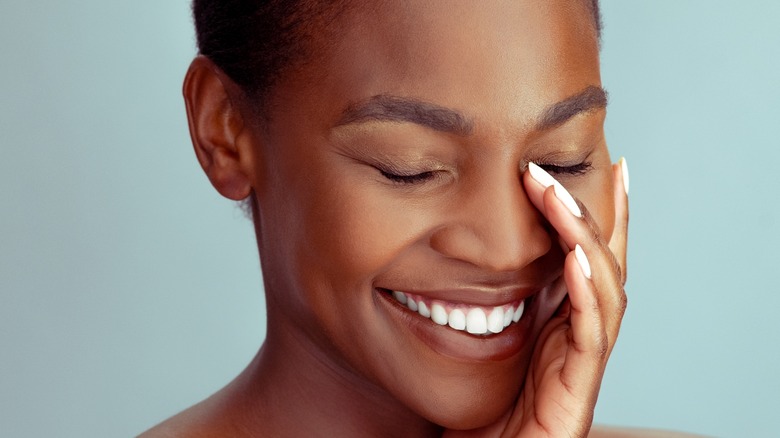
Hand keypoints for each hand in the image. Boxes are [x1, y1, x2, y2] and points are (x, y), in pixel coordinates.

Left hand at [445, 159, 628, 437]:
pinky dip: (587, 293)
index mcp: (562, 321)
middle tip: (552, 167)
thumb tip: (471, 248)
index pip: (590, 256)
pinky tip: (577, 259)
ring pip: (605, 289)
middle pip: (604, 263)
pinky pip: (590, 336)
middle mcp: (580, 337)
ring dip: (583, 238)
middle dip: (585, 210)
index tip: (605, 164)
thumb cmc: (478, 408)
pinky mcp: (575, 393)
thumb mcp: (484, 339)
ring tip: (557, 196)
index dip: (600, 213)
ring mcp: (582, 364)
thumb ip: (494, 300)